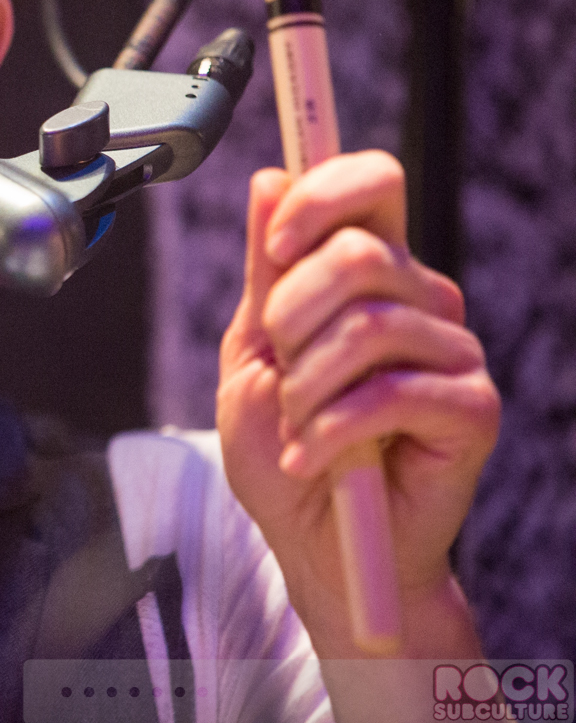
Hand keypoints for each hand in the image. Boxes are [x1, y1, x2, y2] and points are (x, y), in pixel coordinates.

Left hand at [217, 151, 499, 657]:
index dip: (320, 196)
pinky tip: (313, 458)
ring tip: (298, 424)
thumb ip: (265, 273)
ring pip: (370, 325)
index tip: (273, 249)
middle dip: (291, 315)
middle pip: (358, 252)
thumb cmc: (282, 447)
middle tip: (281, 367)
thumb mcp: (252, 351)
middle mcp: (421, 299)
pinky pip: (393, 393)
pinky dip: (332, 431)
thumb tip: (269, 180)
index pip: (373, 183)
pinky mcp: (471, 410)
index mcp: (369, 272)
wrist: (312, 542)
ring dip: (308, 383)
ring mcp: (452, 352)